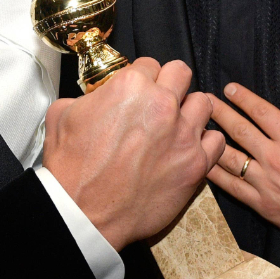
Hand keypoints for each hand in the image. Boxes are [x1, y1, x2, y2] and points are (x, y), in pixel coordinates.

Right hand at [43, 58, 224, 250]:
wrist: (82, 213)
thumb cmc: (72, 169)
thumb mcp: (63, 114)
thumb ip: (89, 95)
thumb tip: (101, 94)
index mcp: (131, 86)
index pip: (149, 64)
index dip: (142, 78)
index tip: (140, 92)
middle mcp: (162, 104)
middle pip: (181, 73)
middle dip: (171, 84)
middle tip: (161, 102)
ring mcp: (183, 134)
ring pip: (204, 103)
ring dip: (191, 111)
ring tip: (178, 125)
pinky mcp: (196, 163)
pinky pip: (216, 139)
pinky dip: (206, 142)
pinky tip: (190, 148)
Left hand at [207, 81, 279, 242]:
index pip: (261, 112)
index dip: (243, 98)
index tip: (230, 89)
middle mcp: (274, 158)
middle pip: (240, 130)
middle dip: (220, 113)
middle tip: (205, 102)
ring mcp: (264, 182)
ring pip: (231, 157)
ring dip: (212, 140)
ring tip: (198, 128)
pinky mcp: (260, 203)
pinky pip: (232, 187)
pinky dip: (216, 175)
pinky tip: (205, 164)